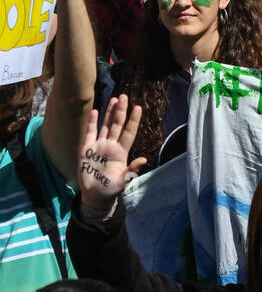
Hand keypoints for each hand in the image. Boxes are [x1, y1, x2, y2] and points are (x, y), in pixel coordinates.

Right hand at [78, 96, 147, 213]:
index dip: (133, 120)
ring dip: (109, 113)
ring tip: (114, 99)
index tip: (138, 107)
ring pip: (105, 125)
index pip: (129, 132)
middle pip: (117, 125)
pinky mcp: (87, 149)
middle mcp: (111, 145)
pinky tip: (95, 111)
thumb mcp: (123, 181)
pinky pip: (90, 133)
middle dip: (121, 111)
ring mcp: (99, 146)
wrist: (94, 196)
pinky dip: (92, 122)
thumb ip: (132, 170)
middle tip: (124, 96)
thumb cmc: (111, 189)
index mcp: (121, 152)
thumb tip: (144, 159)